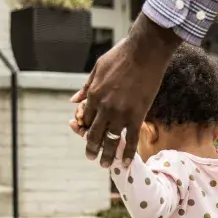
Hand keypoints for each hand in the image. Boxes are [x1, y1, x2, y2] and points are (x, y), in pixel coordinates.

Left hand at [72, 14, 179, 166]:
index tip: (86, 135)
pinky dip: (127, 153)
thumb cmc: (121, 56)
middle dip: (91, 148)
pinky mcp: (136, 116)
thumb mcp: (97, 69)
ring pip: (110, 140)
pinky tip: (125, 163)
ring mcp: (120, 114)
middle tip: (91, 157)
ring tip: (105, 165)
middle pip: (94, 134)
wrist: (144, 52)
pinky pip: (130, 139)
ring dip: (106, 155)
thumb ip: (86, 87)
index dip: (85, 128)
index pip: (85, 118)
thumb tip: (73, 100)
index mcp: (93, 95)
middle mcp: (104, 108)